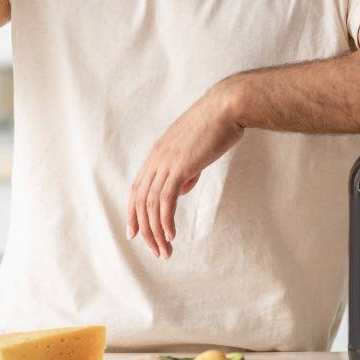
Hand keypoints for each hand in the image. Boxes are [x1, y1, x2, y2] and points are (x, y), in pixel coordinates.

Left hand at [126, 78, 245, 258]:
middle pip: (141, 201)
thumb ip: (184, 171)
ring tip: (165, 251)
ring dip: (157, 232)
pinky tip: (171, 236)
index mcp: (157, 154)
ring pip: (151, 205)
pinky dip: (166, 221)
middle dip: (146, 230)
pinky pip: (166, 200)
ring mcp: (166, 162)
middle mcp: (156, 159)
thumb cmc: (215, 127)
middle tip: (156, 251)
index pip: (137, 189)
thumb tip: (179, 190)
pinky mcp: (180, 166)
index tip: (136, 234)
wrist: (226, 108)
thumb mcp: (193, 151)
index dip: (133, 213)